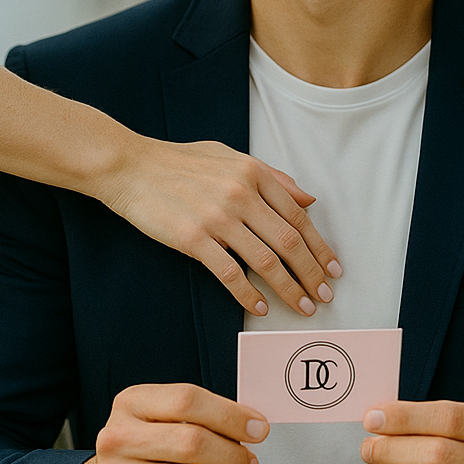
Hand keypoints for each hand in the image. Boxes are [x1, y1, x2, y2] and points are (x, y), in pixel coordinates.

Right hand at [57, 383, 266, 463]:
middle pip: (192, 441)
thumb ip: (198, 417)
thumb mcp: (159, 422)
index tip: (257, 427)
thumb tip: (250, 423)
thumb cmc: (143, 455)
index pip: (186, 399)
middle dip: (233, 456)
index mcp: (130, 404)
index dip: (229, 414)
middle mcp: (116, 438)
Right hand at [106, 135, 341, 316]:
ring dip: (289, 290)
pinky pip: (230, 273)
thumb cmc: (178, 162)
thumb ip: (271, 176)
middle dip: (312, 274)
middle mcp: (240, 194)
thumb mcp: (229, 156)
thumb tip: (307, 199)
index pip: (297, 216)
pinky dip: (248, 294)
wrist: (131, 167)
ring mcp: (217, 217)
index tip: (332, 268)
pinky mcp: (193, 238)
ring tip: (302, 306)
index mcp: (252, 172)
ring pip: (266, 262)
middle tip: (325, 295)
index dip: (320, 247)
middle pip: (289, 243)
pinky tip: (258, 307)